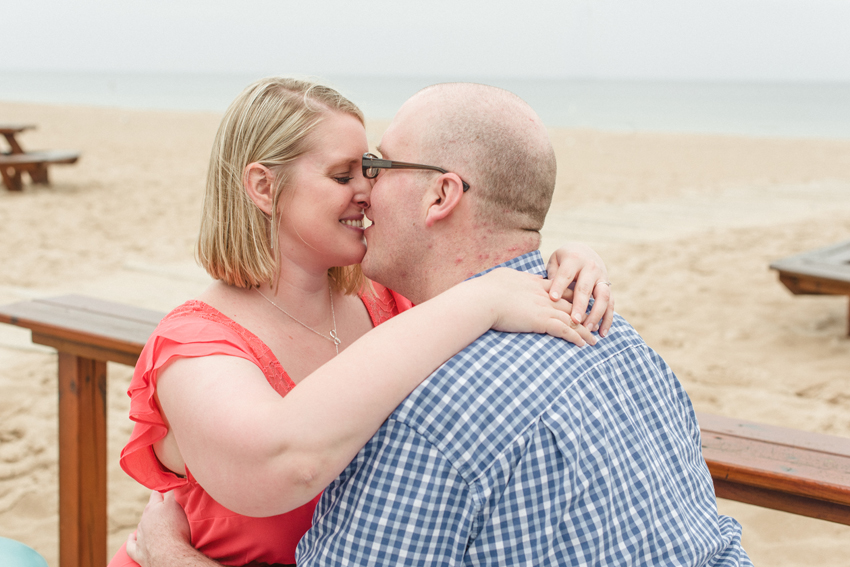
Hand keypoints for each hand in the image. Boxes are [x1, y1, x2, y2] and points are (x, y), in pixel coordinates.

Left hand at [126, 491, 191, 566]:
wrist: (169, 555)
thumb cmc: (175, 528)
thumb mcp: (176, 504)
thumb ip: (172, 491)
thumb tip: (172, 480)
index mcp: (153, 508)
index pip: (156, 494)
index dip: (163, 490)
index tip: (169, 488)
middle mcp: (144, 521)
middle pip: (149, 510)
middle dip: (156, 507)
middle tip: (167, 507)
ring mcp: (140, 537)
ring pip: (141, 526)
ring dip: (147, 523)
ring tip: (156, 523)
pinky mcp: (140, 553)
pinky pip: (131, 545)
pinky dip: (131, 540)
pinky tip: (131, 537)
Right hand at [477, 268, 596, 346]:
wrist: (484, 298)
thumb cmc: (486, 289)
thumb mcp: (502, 277)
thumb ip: (511, 279)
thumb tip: (507, 279)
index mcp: (534, 284)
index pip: (558, 289)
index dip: (570, 296)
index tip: (578, 303)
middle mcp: (544, 295)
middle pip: (571, 303)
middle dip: (583, 314)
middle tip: (593, 323)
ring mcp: (544, 308)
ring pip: (572, 318)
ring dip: (585, 330)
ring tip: (594, 340)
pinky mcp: (541, 321)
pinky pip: (565, 330)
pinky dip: (576, 338)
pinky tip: (583, 345)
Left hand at [546, 243, 613, 336]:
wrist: (584, 251)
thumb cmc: (563, 260)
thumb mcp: (555, 261)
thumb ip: (553, 275)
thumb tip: (550, 296)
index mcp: (574, 259)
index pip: (566, 274)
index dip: (559, 286)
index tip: (552, 298)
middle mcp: (590, 268)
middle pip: (586, 288)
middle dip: (580, 305)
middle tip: (574, 320)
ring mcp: (602, 278)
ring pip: (603, 297)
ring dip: (596, 314)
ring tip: (587, 329)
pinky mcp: (608, 288)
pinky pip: (611, 304)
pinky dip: (607, 319)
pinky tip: (601, 332)